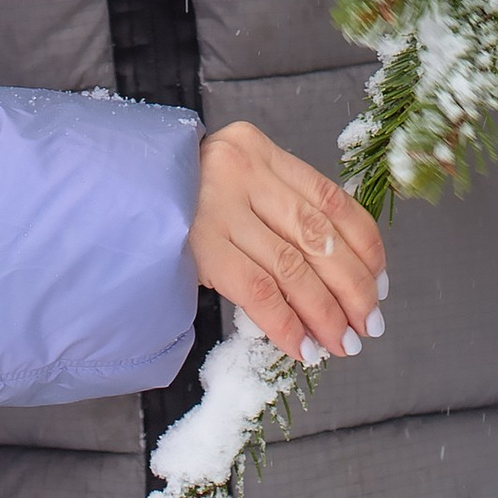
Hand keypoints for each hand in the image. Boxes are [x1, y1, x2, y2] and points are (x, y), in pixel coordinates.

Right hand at [188, 122, 386, 363]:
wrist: (116, 196)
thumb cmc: (182, 195)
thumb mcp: (234, 179)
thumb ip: (279, 203)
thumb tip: (339, 264)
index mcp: (260, 150)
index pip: (332, 198)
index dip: (365, 244)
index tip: (380, 281)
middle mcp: (244, 172)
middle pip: (319, 236)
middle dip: (353, 287)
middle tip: (370, 323)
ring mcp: (219, 209)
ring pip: (293, 269)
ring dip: (326, 313)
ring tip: (344, 342)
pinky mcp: (200, 248)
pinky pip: (258, 292)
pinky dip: (287, 325)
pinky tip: (304, 347)